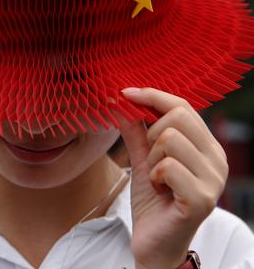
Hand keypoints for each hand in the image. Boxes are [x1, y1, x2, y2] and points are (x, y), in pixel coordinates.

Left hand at [118, 87, 227, 268]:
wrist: (154, 243)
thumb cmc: (153, 200)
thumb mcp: (142, 158)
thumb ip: (135, 130)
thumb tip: (118, 99)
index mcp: (207, 146)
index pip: (183, 106)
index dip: (151, 95)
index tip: (123, 92)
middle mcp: (217, 160)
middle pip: (177, 116)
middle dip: (151, 134)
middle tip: (151, 160)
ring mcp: (214, 180)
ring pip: (170, 139)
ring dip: (152, 159)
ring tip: (158, 179)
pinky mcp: (202, 199)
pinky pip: (168, 166)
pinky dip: (154, 176)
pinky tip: (160, 191)